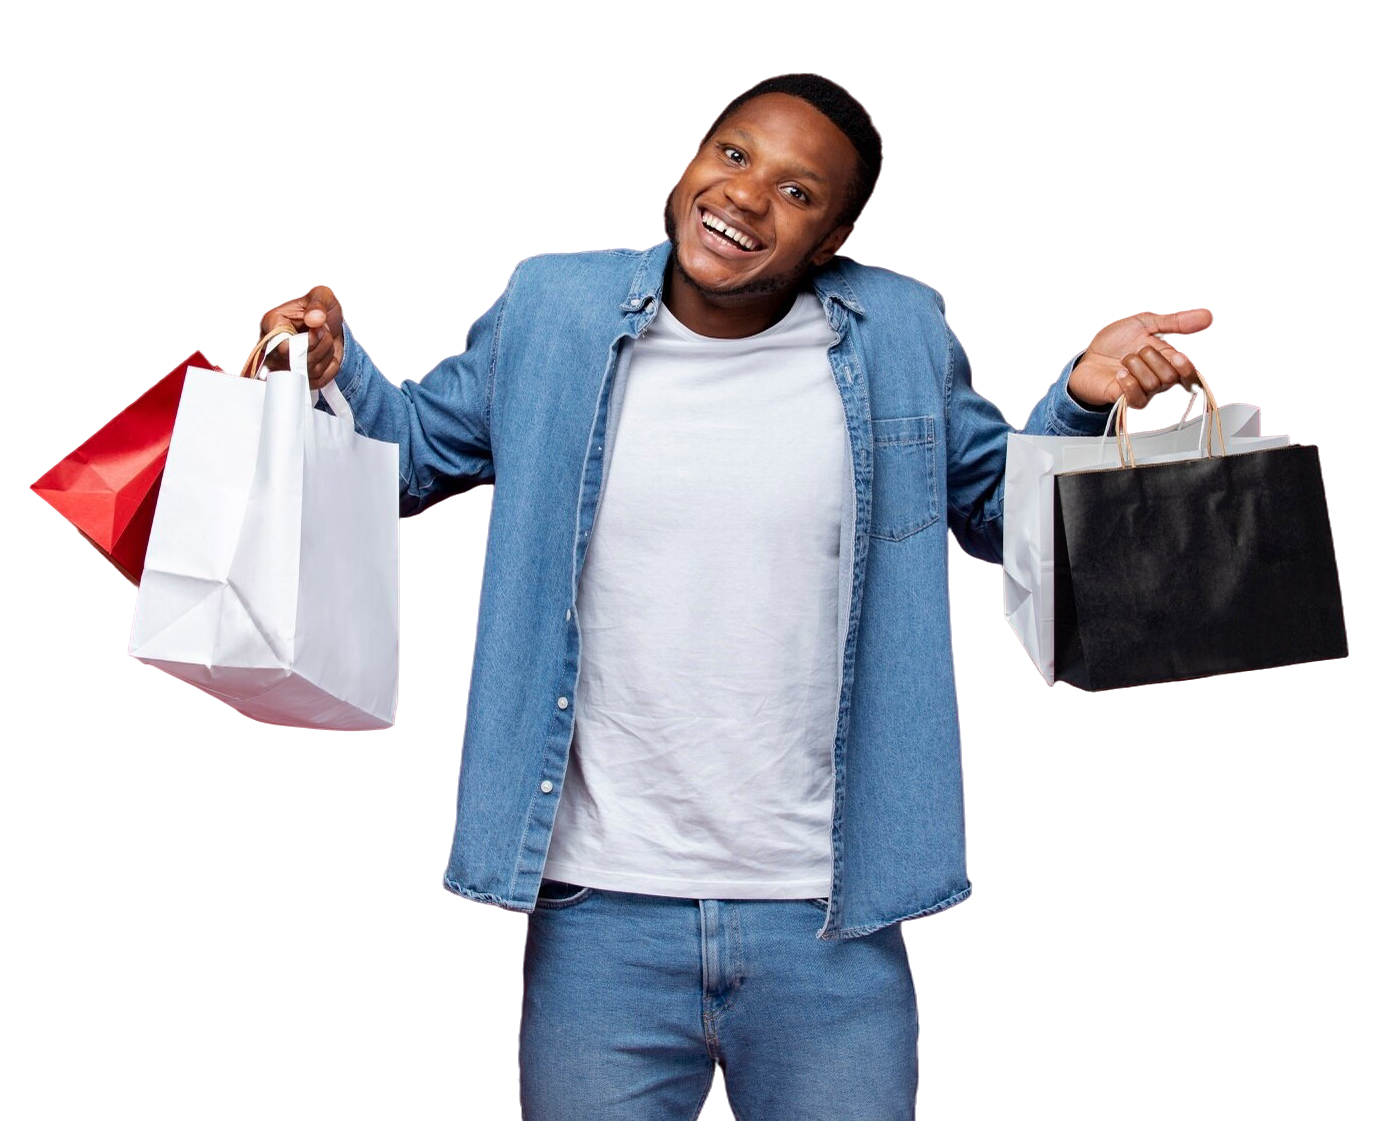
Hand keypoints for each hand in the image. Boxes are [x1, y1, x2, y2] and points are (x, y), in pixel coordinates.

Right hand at [252, 279, 350, 390]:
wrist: (331, 320)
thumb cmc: (322, 306)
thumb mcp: (322, 295)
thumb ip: (318, 304)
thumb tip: (315, 319)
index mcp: (273, 323)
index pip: (282, 346)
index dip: (306, 343)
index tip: (320, 329)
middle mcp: (273, 347)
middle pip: (297, 363)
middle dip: (321, 347)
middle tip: (325, 330)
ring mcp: (285, 364)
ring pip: (310, 372)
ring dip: (327, 355)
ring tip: (326, 339)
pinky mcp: (299, 375)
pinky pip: (318, 381)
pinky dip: (330, 368)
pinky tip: (329, 354)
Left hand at [1067, 301, 1219, 412]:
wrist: (1087, 353)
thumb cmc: (1116, 340)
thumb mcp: (1145, 322)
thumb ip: (1175, 321)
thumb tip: (1208, 314)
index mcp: (1170, 361)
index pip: (1192, 375)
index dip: (1188, 368)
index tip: (1178, 356)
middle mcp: (1161, 379)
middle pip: (1171, 377)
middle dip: (1152, 357)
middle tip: (1137, 349)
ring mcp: (1144, 392)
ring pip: (1153, 385)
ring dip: (1135, 365)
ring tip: (1123, 360)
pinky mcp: (1127, 402)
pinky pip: (1137, 398)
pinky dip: (1128, 382)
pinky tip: (1119, 374)